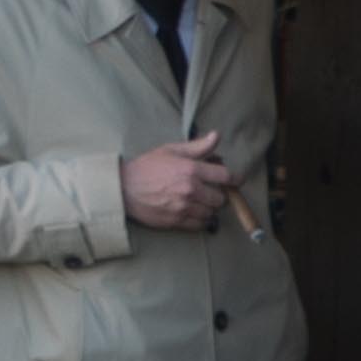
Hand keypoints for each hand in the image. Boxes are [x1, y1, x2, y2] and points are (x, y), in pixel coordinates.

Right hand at [120, 138, 235, 233]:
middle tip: (211, 190)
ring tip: (201, 201)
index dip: (235, 179)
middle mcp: (191, 189)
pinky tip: (194, 212)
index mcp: (191, 169)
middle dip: (219, 194)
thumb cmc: (147, 167)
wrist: (123, 189)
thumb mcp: (171, 150)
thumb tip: (216, 136)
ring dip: (210, 208)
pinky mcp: (177, 221)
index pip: (226, 176)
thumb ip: (197, 146)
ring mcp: (184, 207)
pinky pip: (200, 225)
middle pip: (221, 198)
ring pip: (212, 213)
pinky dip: (201, 220)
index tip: (236, 180)